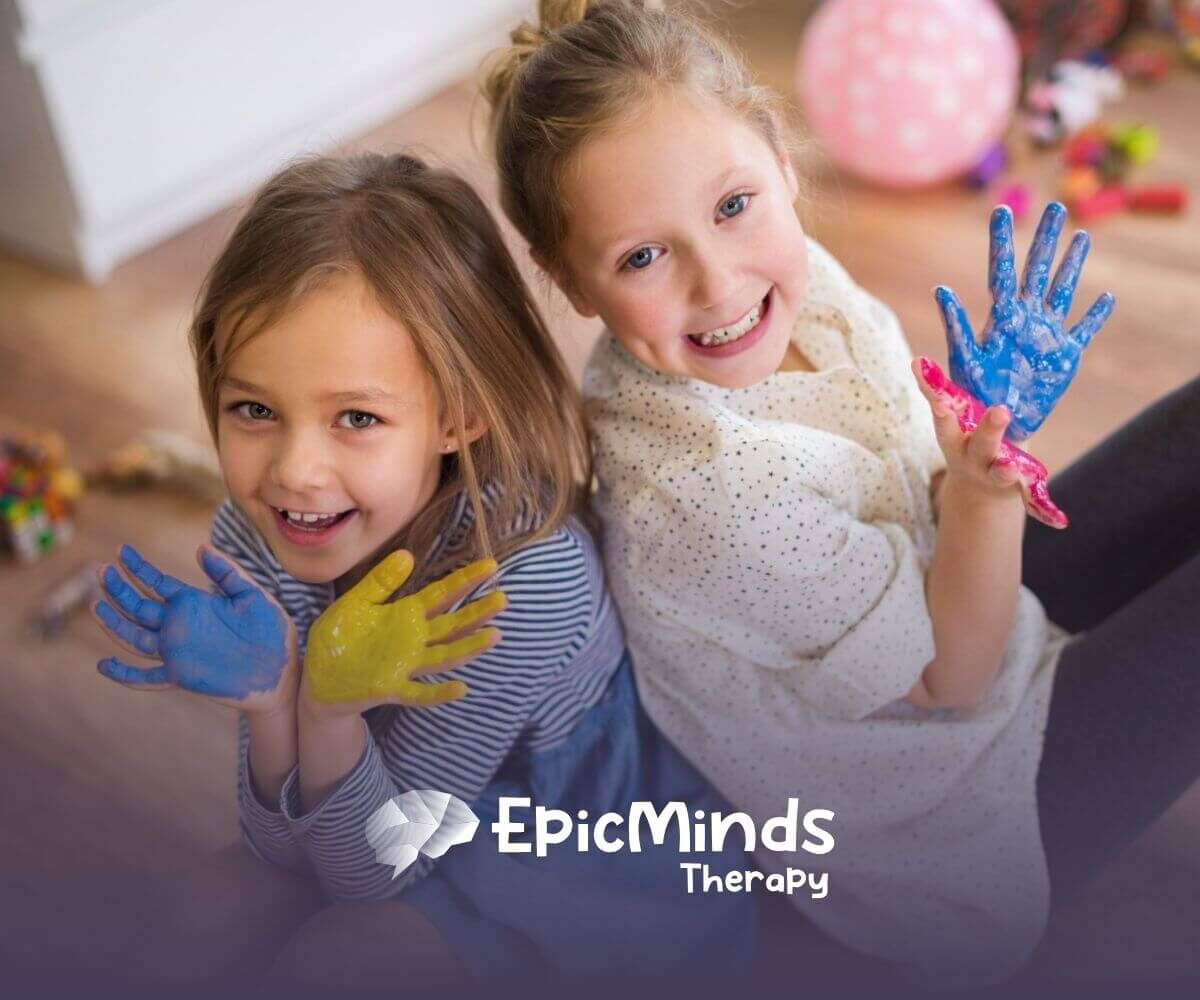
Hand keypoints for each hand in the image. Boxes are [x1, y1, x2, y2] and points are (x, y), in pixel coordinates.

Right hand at [91, 544, 298, 713]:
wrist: (284, 670)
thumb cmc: (273, 631)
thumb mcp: (253, 595)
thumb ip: (228, 573)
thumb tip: (202, 548)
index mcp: (196, 604)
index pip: (158, 584)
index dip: (139, 568)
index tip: (122, 551)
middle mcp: (182, 626)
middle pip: (140, 607)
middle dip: (119, 590)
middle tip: (101, 571)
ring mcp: (179, 652)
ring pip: (136, 637)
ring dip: (115, 623)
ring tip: (96, 606)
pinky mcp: (182, 677)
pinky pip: (147, 677)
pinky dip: (125, 674)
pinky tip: (105, 665)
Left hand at [300, 550, 505, 715]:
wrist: (316, 676)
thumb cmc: (338, 637)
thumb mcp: (356, 602)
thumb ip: (381, 582)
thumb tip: (408, 554)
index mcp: (405, 615)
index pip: (442, 595)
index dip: (465, 580)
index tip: (490, 566)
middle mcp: (412, 640)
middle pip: (451, 625)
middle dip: (477, 612)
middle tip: (503, 599)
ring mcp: (404, 665)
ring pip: (443, 655)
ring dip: (468, 648)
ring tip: (493, 635)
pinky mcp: (390, 688)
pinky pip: (418, 692)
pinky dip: (438, 693)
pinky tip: (460, 688)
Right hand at [914, 357, 1067, 528]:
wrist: (981, 484)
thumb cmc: (970, 435)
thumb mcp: (958, 414)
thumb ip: (943, 390)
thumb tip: (927, 349)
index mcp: (955, 433)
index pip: (943, 411)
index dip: (935, 394)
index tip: (924, 370)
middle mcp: (969, 456)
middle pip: (979, 443)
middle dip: (988, 429)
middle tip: (1000, 411)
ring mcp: (992, 475)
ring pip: (1001, 473)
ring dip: (1008, 471)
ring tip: (1016, 469)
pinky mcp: (1017, 491)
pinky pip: (1033, 502)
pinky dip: (1045, 512)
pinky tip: (1061, 521)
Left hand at [935, 202, 1115, 440]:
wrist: (992, 429)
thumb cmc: (970, 396)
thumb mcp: (962, 361)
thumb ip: (956, 327)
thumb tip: (940, 289)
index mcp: (1000, 320)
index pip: (1001, 272)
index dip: (1001, 243)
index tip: (1000, 211)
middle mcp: (1024, 321)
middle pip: (1036, 272)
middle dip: (1045, 240)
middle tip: (1054, 207)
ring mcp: (1046, 336)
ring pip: (1062, 292)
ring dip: (1072, 266)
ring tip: (1081, 236)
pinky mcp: (1065, 358)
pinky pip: (1084, 331)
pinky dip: (1096, 316)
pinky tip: (1107, 298)